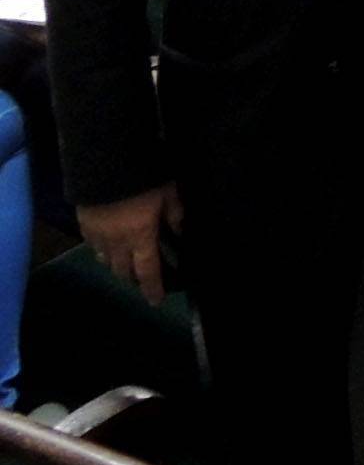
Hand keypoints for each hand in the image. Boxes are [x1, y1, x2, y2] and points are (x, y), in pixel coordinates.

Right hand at [78, 183, 182, 303]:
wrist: (105, 163)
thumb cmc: (144, 178)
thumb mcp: (169, 193)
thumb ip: (175, 214)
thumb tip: (179, 231)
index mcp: (141, 238)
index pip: (148, 271)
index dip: (152, 288)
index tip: (155, 301)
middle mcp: (117, 243)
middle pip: (122, 271)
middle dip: (132, 278)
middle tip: (142, 279)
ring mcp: (97, 235)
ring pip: (105, 261)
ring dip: (116, 265)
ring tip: (126, 263)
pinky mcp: (83, 225)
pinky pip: (92, 246)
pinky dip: (101, 251)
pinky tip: (107, 247)